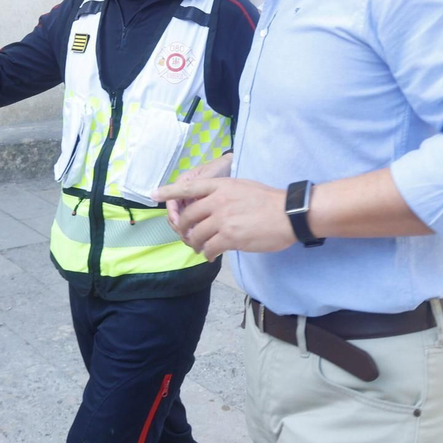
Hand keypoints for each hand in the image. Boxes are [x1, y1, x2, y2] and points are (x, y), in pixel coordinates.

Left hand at [151, 177, 293, 259]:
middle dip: (184, 229)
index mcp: (221, 186)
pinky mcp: (230, 237)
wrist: (288, 214)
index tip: (154, 194)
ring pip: (196, 234)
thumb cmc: (269, 200)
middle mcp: (218, 201)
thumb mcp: (243, 186)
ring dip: (195, 244)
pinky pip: (209, 248)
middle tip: (188, 237)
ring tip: (201, 248)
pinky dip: (207, 254)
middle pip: (188, 216)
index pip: (189, 187)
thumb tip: (212, 205)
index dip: (170, 191)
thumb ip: (224, 193)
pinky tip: (211, 256)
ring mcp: (223, 219)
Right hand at [160, 154, 232, 232]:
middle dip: (179, 225)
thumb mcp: (209, 175)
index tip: (179, 223)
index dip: (173, 213)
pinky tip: (202, 235)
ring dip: (186, 229)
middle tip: (188, 235)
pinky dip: (195, 229)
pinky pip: (194, 221)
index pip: (172, 201)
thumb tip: (188, 199)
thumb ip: (198, 185)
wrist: (232, 167)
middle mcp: (185, 194)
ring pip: (183, 220)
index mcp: (183, 184)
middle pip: (176, 213)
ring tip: (195, 238)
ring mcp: (192, 202)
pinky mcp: (200, 210)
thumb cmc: (220, 168)